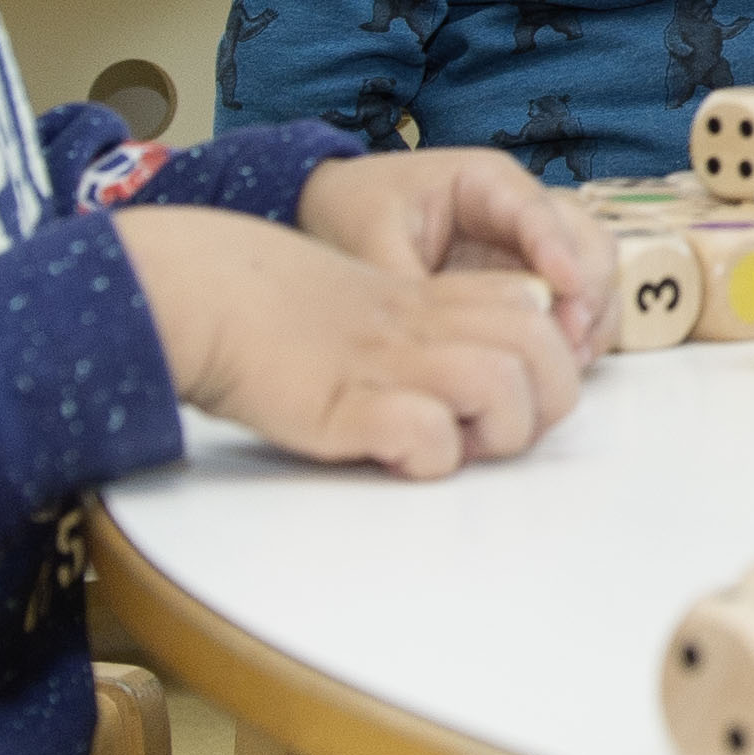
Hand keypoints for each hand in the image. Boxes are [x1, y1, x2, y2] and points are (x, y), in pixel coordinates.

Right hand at [114, 206, 586, 480]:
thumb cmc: (283, 313)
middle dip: (544, 403)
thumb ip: (441, 320)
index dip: (549, 362)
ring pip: (502, 385)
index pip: (541, 314)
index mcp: (437, 296)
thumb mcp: (377, 301)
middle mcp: (426, 324)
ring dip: (495, 431)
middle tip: (496, 430)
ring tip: (452, 443)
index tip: (516, 395)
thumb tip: (503, 360)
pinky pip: (427, 436)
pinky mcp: (345, 407)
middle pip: (545, 350)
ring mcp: (387, 363)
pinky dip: (428, 459)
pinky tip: (396, 455)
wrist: (204, 296)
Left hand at [293, 147, 610, 361]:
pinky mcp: (531, 281)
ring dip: (593, 315)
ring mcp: (533, 246)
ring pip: (594, 272)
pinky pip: (577, 304)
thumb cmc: (357, 208)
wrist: (341, 209)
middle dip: (588, 289)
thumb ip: (406, 282)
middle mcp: (524, 209)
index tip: (565, 290)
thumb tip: (438, 338)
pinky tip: (562, 365)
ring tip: (569, 360)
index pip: (537, 210)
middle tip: (568, 339)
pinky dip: (580, 332)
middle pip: (587, 238)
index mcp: (486, 181)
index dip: (557, 249)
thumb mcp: (369, 240)